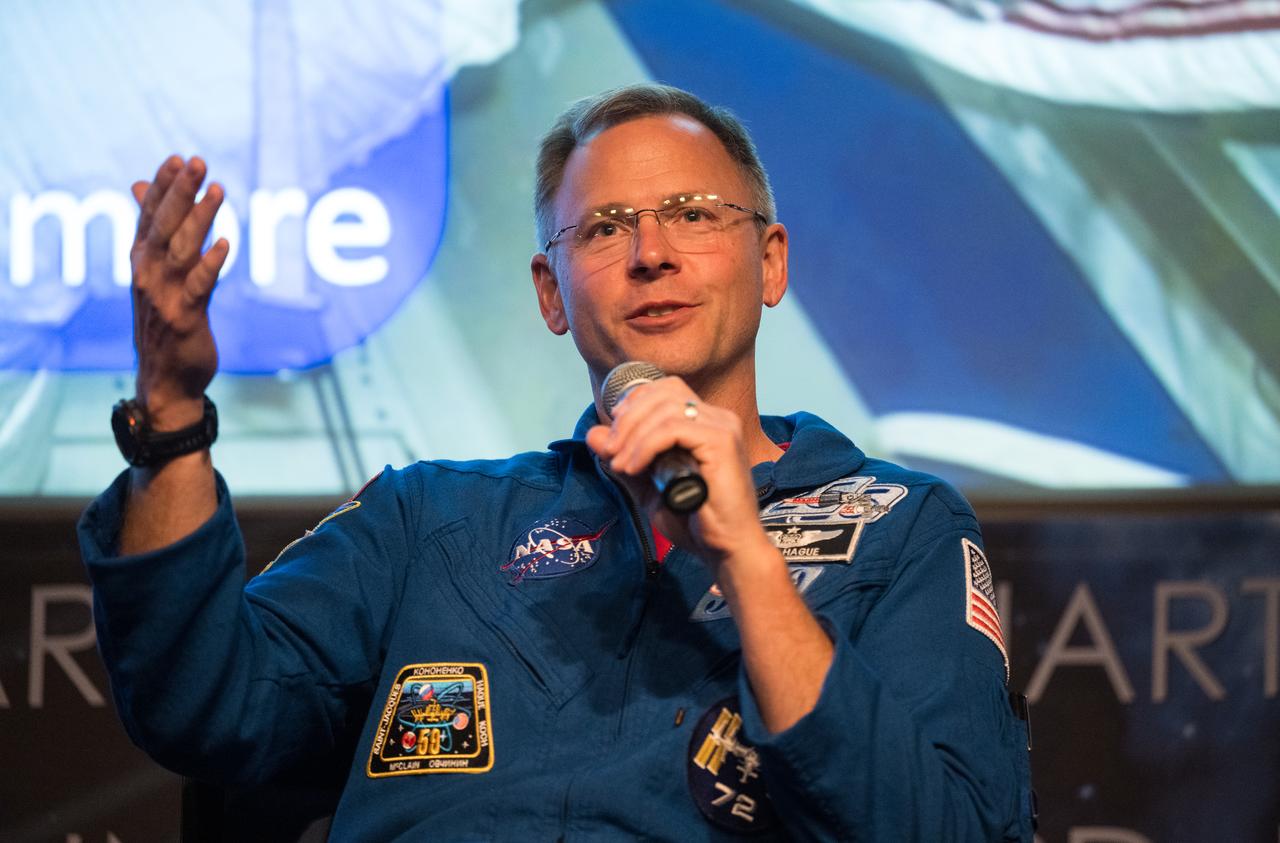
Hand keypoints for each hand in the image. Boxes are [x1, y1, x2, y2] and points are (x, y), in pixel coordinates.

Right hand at [130, 156, 228, 428]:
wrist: (165, 378)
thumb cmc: (163, 321)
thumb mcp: (152, 273)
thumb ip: (152, 231)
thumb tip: (137, 186)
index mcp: (141, 260)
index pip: (149, 215)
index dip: (162, 186)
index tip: (176, 158)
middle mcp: (148, 274)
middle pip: (164, 225)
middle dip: (180, 192)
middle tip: (196, 161)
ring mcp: (165, 295)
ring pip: (182, 249)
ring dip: (200, 218)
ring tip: (217, 190)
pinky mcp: (185, 317)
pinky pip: (199, 286)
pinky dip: (211, 264)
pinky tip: (225, 243)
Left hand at [585, 377, 775, 576]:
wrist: (726, 549)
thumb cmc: (695, 520)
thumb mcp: (648, 486)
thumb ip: (623, 459)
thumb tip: (594, 434)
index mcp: (706, 422)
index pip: (665, 389)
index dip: (634, 404)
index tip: (614, 435)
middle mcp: (718, 418)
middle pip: (663, 392)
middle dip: (628, 419)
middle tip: (611, 451)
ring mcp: (722, 428)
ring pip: (664, 409)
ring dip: (632, 435)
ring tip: (620, 465)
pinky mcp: (721, 443)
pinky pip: (673, 430)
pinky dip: (645, 446)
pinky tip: (634, 468)